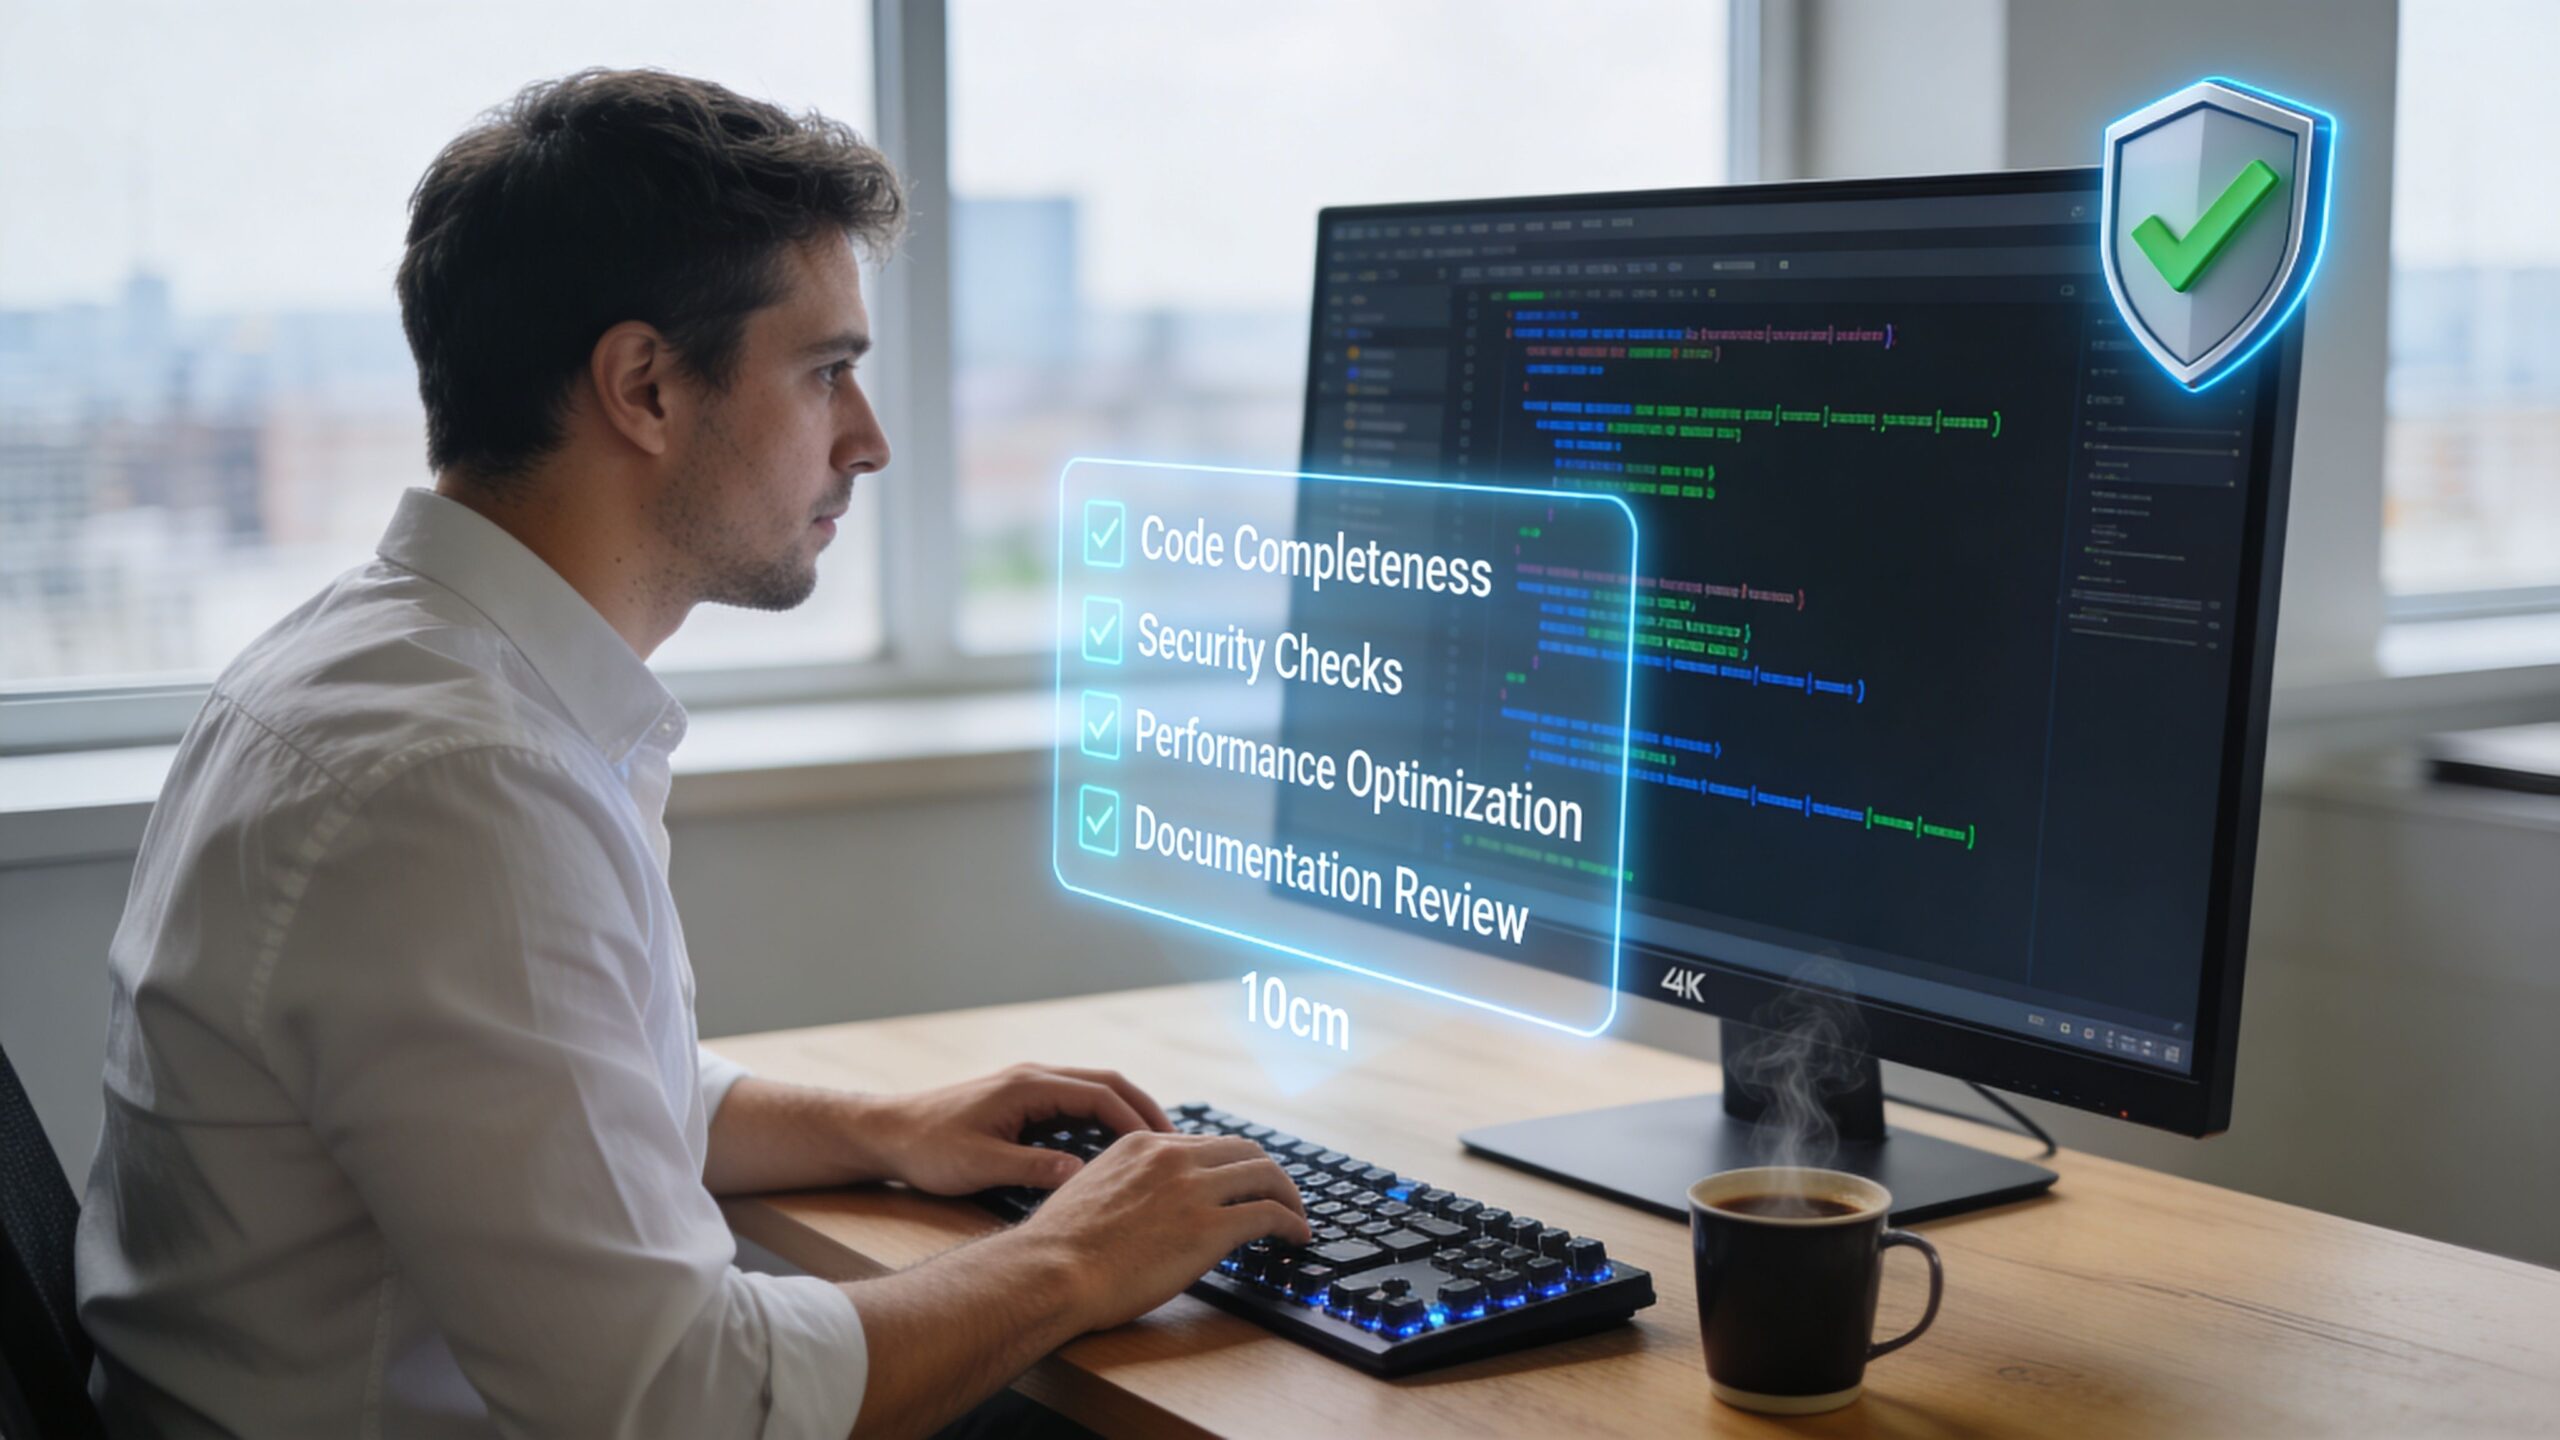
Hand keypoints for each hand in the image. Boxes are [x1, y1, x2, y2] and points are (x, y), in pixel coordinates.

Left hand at [861, 1062, 1175, 1195]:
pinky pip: (1075, 1105)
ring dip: (1126, 1114)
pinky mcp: (1022, 1102)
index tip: (1164, 1149)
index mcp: (1028, 1086)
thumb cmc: (927, 1148)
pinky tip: (1114, 1150)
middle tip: (1177, 1145)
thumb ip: (1032, 1169)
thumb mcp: (979, 1165)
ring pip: (1093, 1092)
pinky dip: (1102, 1121)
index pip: (1099, 1095)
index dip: (1136, 1121)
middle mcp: (1034, 1078)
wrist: (886, 1133)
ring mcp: (1029, 1087)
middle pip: (1107, 1084)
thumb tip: (1082, 1178)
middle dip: (1144, 1111)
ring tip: (1157, 1149)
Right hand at [1014, 1131, 1312, 1332]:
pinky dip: (1292, 1224)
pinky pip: (1270, 1215)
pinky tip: (1295, 1239)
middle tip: (1279, 1198)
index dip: (1232, 1165)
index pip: (1206, 1145)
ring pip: (1266, 1175)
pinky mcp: (1212, 1227)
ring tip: (1296, 1219)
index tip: (1241, 1184)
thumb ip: (1124, 1184)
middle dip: (1268, 1174)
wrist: (1051, 1271)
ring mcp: (1194, 1189)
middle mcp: (1173, 1157)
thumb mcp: (1089, 1190)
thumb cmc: (1060, 1247)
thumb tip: (1140, 1202)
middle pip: (1245, 1151)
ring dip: (1289, 1197)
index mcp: (1142, 1145)